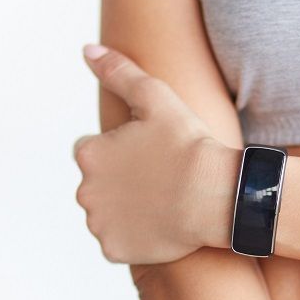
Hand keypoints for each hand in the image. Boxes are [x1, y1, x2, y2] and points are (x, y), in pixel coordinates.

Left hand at [72, 44, 236, 264]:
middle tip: (158, 179)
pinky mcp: (113, 249)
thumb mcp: (154, 95)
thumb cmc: (188, 144)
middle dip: (120, 182)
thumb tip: (86, 50)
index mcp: (88, 153)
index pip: (92, 152)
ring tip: (160, 202)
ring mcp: (98, 224)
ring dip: (126, 209)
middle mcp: (84, 190)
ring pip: (107, 214)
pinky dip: (134, 237)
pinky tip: (159, 225)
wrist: (216, 196)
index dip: (122, 152)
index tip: (149, 155)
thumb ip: (116, 71)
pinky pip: (118, 242)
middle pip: (98, 185)